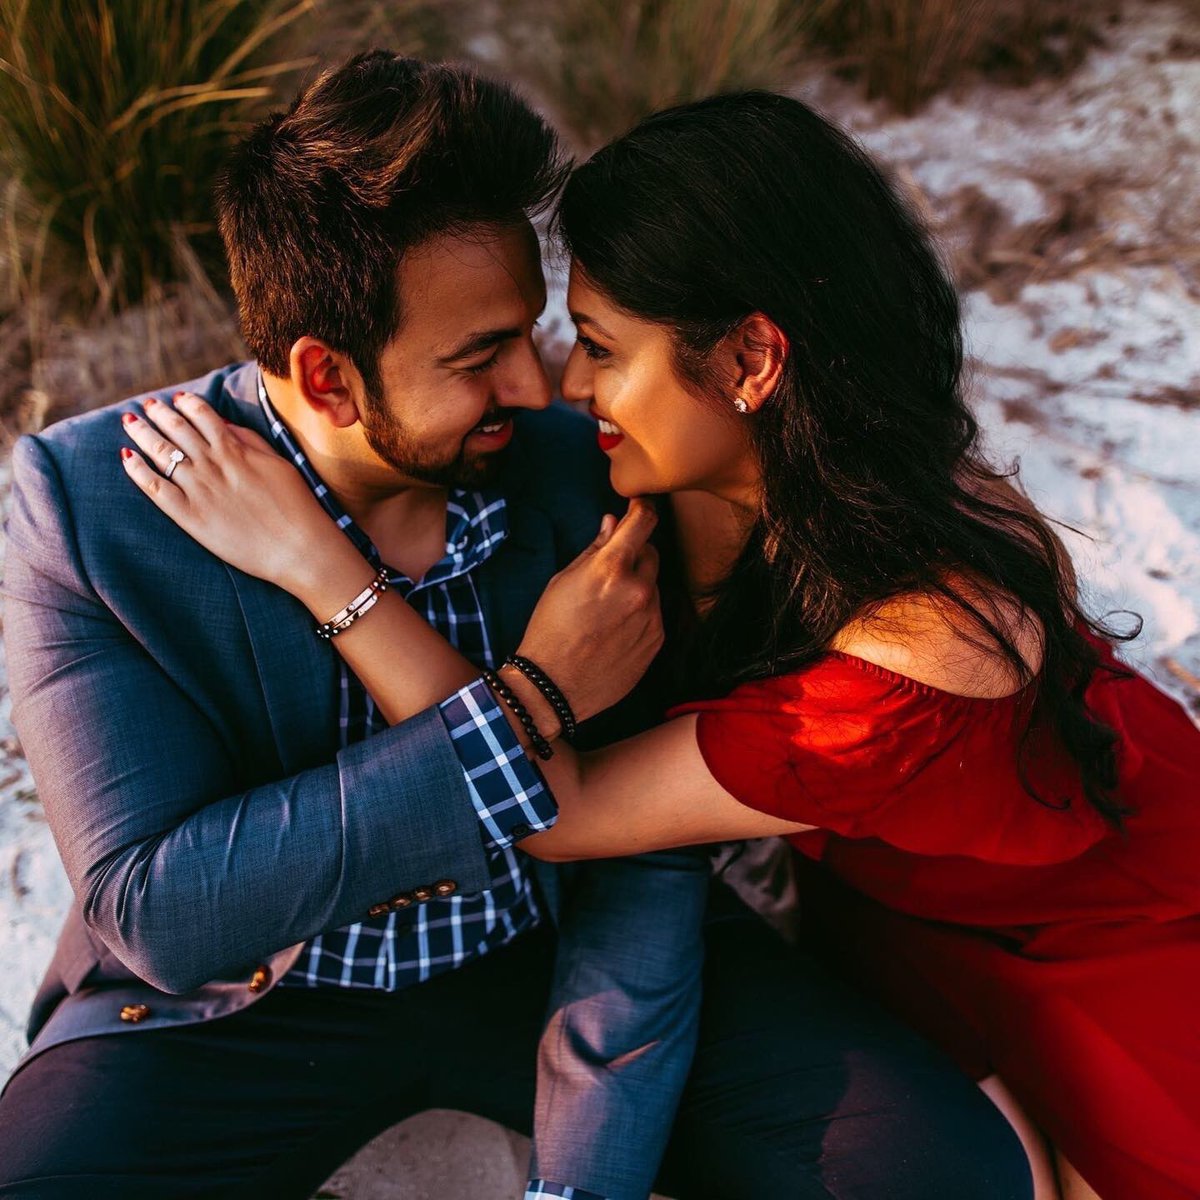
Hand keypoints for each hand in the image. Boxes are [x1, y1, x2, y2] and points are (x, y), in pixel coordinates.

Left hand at [120, 392, 346, 590]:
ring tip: (130, 422)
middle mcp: (212, 464)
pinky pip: (155, 488)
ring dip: (143, 433)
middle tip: (147, 405)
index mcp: (235, 449)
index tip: (176, 399)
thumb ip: (250, 441)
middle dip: (159, 413)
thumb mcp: (278, 463)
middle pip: (176, 429)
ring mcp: (198, 489)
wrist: (298, 547)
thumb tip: (223, 424)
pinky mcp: (190, 516)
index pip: (202, 415)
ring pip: (161, 452)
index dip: (187, 404)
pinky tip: (127, 457)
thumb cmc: (296, 506)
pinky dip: (138, 470)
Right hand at [516, 498, 663, 722]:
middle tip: (609, 571)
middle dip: (634, 554)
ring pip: (653, 586)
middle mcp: (639, 590)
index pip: (643, 522)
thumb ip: (594, 550)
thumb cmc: (550, 630)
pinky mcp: (657, 641)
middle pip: (651, 553)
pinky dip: (640, 613)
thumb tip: (612, 523)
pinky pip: (655, 614)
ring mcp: (652, 617)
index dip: (641, 508)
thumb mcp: (563, 581)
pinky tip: (614, 629)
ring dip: (637, 587)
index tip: (637, 507)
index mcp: (611, 569)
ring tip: (606, 609)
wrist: (553, 686)